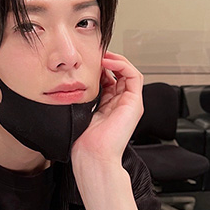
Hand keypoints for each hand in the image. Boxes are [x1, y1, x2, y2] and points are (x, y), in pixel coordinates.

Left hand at [71, 51, 143, 165]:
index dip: (99, 68)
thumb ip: (83, 98)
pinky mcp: (134, 103)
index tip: (86, 62)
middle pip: (119, 74)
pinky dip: (122, 65)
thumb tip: (74, 85)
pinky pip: (133, 75)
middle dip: (107, 61)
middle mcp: (121, 105)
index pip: (108, 80)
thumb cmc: (85, 143)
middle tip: (94, 53)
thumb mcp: (81, 113)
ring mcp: (130, 103)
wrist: (93, 156)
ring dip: (115, 60)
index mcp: (109, 108)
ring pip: (128, 72)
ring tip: (101, 55)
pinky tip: (107, 62)